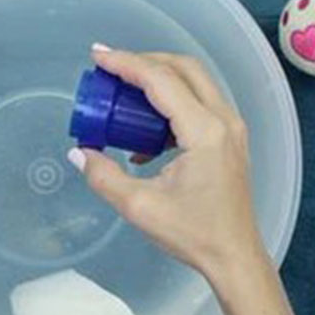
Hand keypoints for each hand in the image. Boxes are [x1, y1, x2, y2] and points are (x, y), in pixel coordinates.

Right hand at [68, 45, 265, 279]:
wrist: (235, 257)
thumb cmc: (193, 234)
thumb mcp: (139, 207)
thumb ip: (104, 176)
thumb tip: (80, 152)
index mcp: (204, 131)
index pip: (161, 81)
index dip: (126, 63)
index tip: (97, 56)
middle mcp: (223, 120)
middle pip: (183, 68)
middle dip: (144, 60)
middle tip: (110, 66)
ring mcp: (231, 128)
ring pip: (194, 82)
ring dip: (159, 78)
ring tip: (124, 90)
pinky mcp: (229, 139)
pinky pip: (199, 103)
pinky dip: (170, 101)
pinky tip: (144, 132)